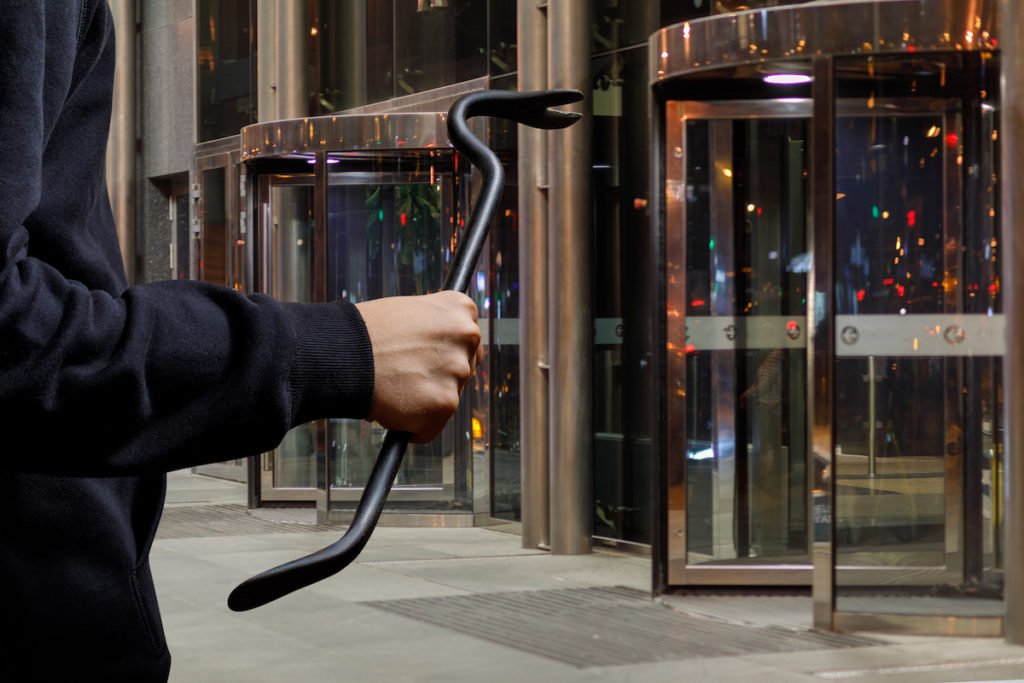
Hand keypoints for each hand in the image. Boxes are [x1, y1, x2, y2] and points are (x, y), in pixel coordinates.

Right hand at [356, 291, 482, 442]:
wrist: (341, 352)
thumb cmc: (366, 332)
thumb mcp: (410, 312)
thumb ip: (434, 328)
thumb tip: (441, 352)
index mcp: (461, 309)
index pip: (468, 340)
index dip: (443, 353)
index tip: (426, 359)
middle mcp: (467, 336)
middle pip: (464, 369)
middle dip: (439, 377)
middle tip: (407, 377)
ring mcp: (458, 371)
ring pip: (447, 397)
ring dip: (423, 400)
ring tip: (394, 389)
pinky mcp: (446, 403)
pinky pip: (431, 426)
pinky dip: (413, 426)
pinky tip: (392, 409)